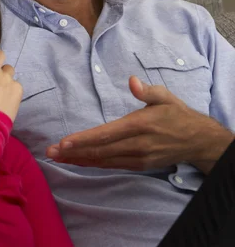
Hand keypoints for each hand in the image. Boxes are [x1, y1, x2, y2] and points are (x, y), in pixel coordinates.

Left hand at [47, 76, 233, 174]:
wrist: (197, 140)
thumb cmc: (177, 114)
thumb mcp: (166, 97)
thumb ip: (147, 91)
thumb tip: (132, 81)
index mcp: (140, 125)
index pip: (107, 134)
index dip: (84, 139)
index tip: (64, 142)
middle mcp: (138, 144)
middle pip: (100, 151)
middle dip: (73, 152)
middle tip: (50, 152)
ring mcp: (138, 158)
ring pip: (103, 161)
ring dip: (79, 160)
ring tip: (57, 158)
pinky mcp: (139, 165)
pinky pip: (111, 165)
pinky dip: (93, 164)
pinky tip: (78, 161)